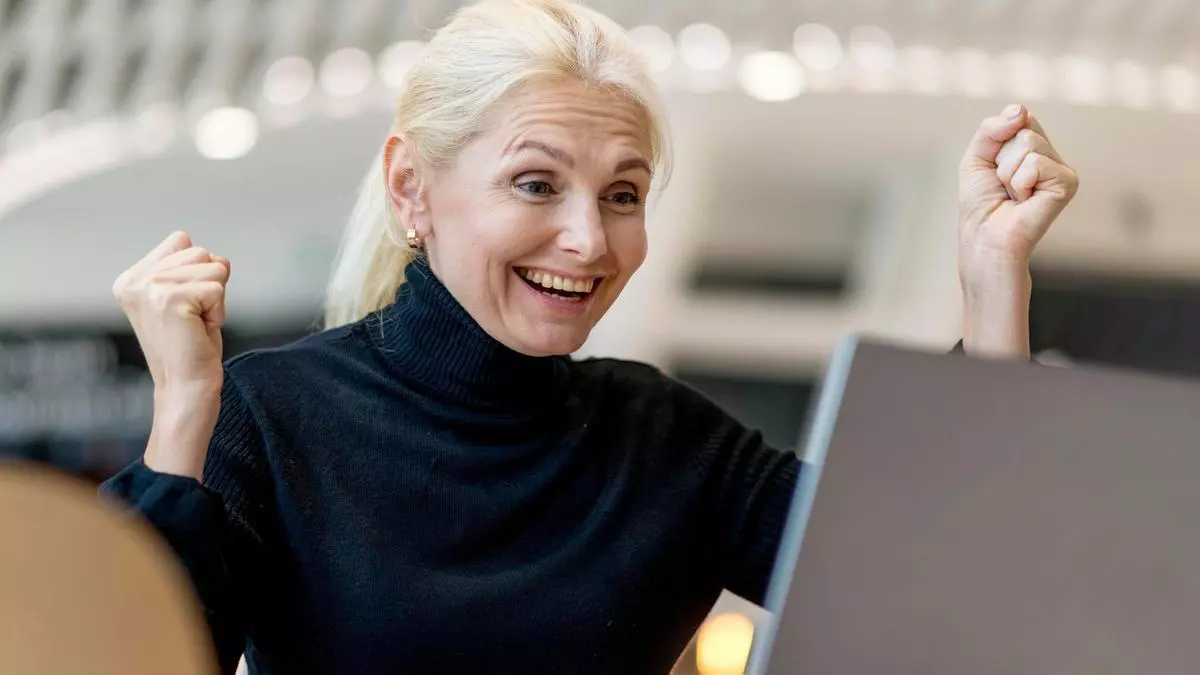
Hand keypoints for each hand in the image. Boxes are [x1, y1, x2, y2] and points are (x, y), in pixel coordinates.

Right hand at [112, 232, 230, 476]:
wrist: (185, 388)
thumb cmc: (190, 345)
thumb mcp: (181, 298)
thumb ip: (185, 266)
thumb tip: (209, 252)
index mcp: (131, 277)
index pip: (183, 241)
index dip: (198, 273)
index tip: (185, 308)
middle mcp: (134, 280)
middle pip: (201, 251)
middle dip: (210, 285)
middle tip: (193, 320)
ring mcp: (150, 288)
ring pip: (214, 266)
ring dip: (216, 298)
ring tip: (196, 324)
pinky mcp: (170, 299)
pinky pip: (219, 288)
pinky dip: (219, 311)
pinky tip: (200, 331)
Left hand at [957, 105, 1077, 358]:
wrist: (986, 240)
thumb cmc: (981, 206)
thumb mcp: (976, 159)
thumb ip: (991, 129)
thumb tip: (1020, 110)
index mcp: (1033, 149)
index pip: (1017, 118)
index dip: (995, 142)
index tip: (993, 168)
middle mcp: (1051, 157)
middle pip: (1022, 129)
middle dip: (1000, 159)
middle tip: (1003, 187)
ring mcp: (1062, 169)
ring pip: (1028, 143)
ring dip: (1007, 172)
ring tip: (1013, 196)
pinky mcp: (1068, 182)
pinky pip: (1035, 162)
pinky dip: (1019, 182)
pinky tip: (1024, 201)